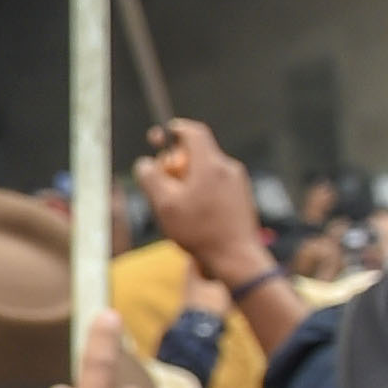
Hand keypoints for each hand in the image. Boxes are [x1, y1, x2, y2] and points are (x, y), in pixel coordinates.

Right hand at [135, 121, 270, 283]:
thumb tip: (145, 163)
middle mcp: (227, 167)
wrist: (236, 257)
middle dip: (176, 163)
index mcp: (209, 164)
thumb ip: (151, 177)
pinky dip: (201, 191)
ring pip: (206, 170)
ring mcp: (238, 182)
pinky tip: (194, 215)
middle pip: (197, 152)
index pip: (192, 131)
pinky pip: (216, 184)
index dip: (174, 130)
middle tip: (162, 184)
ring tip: (178, 207)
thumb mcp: (164, 203)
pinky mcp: (242, 197)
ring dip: (188, 180)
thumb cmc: (199, 230)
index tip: (160, 138)